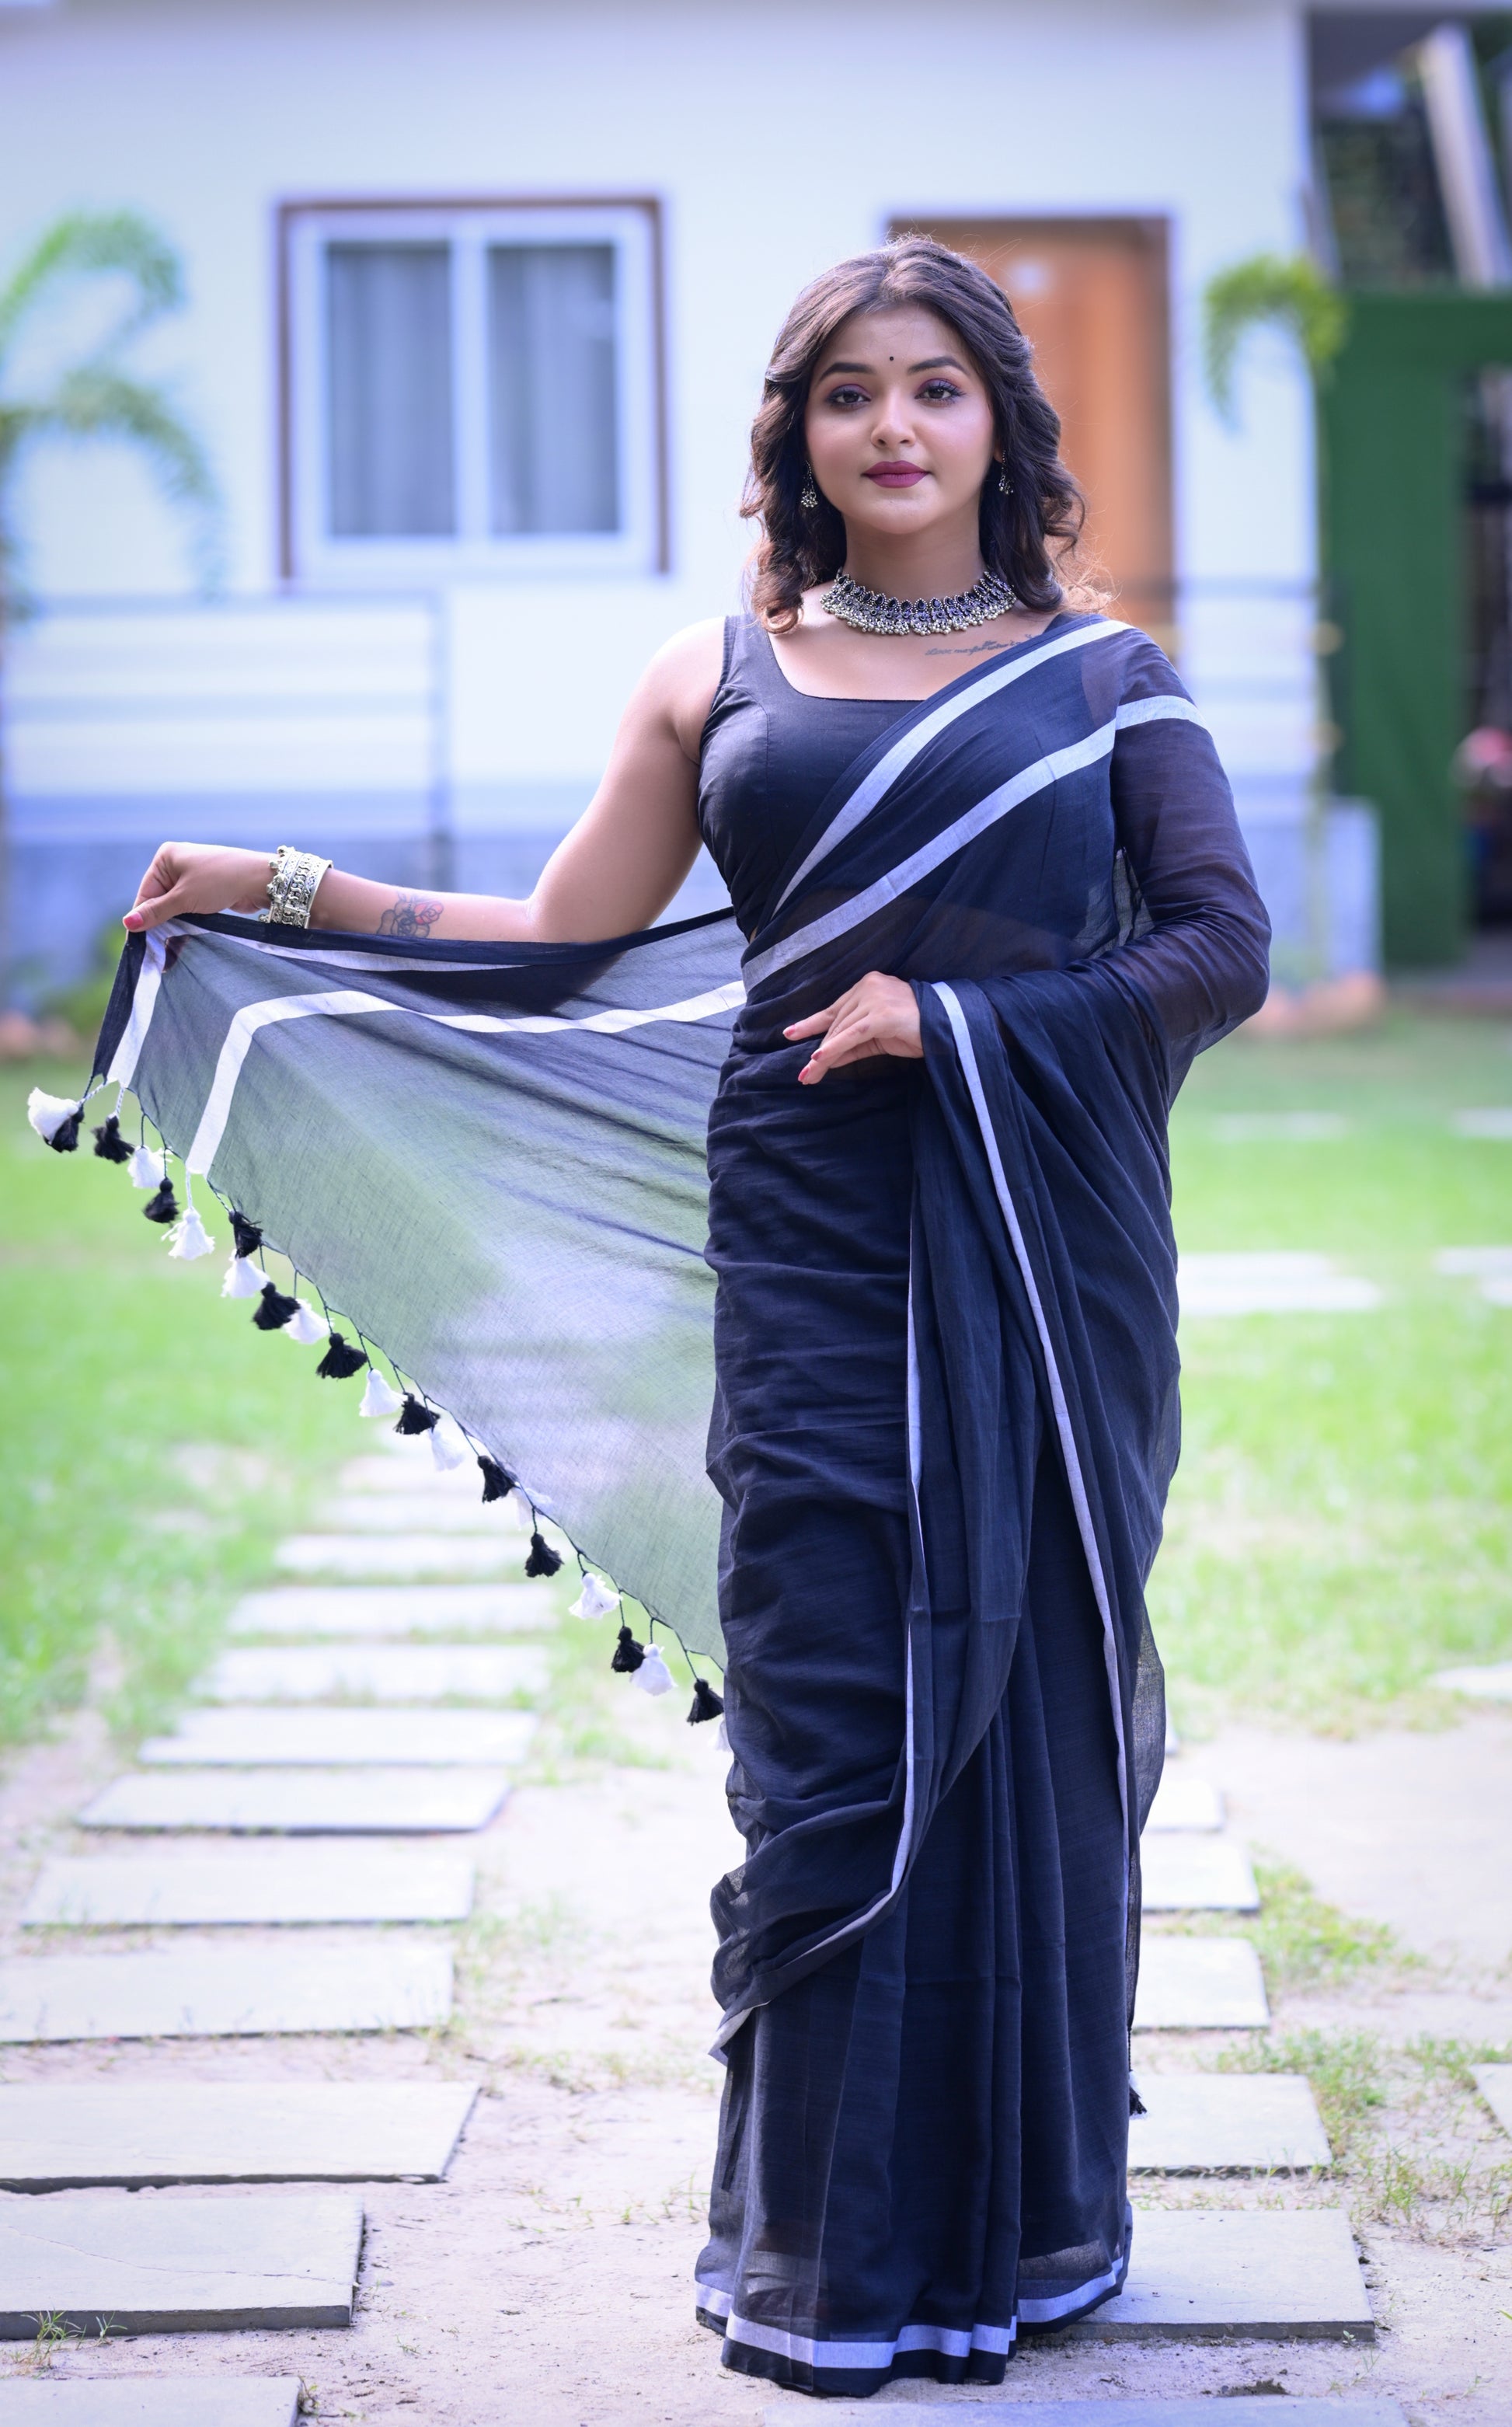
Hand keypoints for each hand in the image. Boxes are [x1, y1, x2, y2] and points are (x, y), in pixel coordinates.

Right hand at [124, 843, 273, 932]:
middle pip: (158, 899)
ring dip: (173, 924)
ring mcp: (192, 876)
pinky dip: (186, 921)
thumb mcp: (184, 898)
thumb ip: (157, 912)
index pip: (146, 892)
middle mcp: (177, 864)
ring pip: (174, 906)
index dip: (142, 917)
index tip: (139, 941)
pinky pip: (188, 907)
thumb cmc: (220, 881)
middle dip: (159, 922)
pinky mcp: (205, 889)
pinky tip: (183, 938)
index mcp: (166, 857)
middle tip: (157, 949)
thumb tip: (128, 922)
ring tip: (169, 947)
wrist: (259, 880)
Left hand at [785, 971, 922, 1083]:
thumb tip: (824, 1058)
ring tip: (809, 1076)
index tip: (790, 1034)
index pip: (834, 1009)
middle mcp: (868, 986)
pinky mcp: (881, 1015)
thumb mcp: (878, 1037)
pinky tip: (819, 1060)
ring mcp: (875, 998)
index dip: (811, 1024)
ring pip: (840, 1030)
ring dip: (823, 1056)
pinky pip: (852, 1035)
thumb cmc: (915, 1030)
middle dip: (819, 1051)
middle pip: (835, 1023)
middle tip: (805, 1075)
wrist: (948, 1027)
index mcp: (868, 986)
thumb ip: (852, 1043)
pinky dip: (834, 1048)